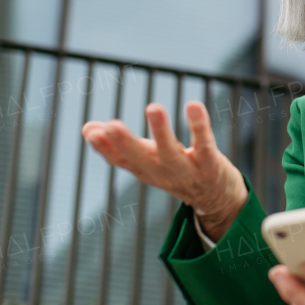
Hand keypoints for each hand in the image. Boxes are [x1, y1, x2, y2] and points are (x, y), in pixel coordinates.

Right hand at [80, 101, 246, 239]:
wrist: (217, 199)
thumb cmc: (176, 171)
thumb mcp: (146, 159)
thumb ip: (119, 146)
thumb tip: (87, 128)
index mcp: (145, 169)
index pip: (121, 161)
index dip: (105, 148)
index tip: (90, 131)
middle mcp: (163, 172)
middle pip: (141, 159)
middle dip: (126, 143)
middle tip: (112, 125)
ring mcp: (187, 170)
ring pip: (172, 152)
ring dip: (161, 131)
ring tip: (153, 107)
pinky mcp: (211, 164)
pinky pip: (205, 145)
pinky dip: (199, 127)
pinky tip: (194, 105)